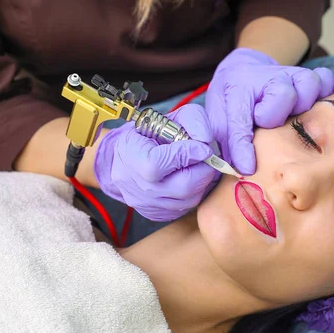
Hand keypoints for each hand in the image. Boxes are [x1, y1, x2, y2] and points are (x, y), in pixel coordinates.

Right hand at [94, 104, 217, 221]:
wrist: (126, 159)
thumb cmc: (148, 135)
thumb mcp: (168, 118)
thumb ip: (191, 120)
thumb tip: (206, 138)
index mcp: (129, 156)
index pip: (157, 164)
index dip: (185, 154)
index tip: (202, 146)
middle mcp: (135, 186)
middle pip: (181, 187)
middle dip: (202, 170)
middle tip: (207, 158)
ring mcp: (146, 204)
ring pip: (188, 200)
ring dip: (201, 181)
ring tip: (198, 167)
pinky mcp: (157, 214)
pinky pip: (185, 207)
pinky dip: (195, 192)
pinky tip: (190, 178)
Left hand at [206, 48, 333, 174]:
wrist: (243, 72)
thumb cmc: (231, 103)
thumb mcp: (218, 120)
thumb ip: (226, 144)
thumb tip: (240, 170)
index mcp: (236, 90)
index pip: (239, 119)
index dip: (242, 146)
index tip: (247, 167)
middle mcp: (265, 78)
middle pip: (283, 95)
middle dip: (276, 115)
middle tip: (268, 123)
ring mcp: (289, 74)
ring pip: (308, 84)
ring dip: (303, 103)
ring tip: (292, 113)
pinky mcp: (308, 74)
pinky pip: (325, 79)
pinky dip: (325, 92)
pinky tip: (313, 104)